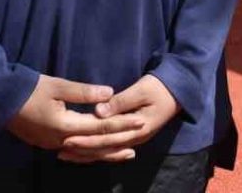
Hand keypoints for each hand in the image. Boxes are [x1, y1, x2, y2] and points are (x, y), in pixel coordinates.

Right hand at [7, 75, 139, 153]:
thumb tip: (110, 94)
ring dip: (107, 151)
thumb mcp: (57, 86)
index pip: (100, 127)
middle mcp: (61, 141)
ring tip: (127, 151)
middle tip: (141, 135)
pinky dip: (91, 152)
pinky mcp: (47, 143)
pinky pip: (76, 151)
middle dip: (120, 140)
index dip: (122, 123)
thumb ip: (84, 92)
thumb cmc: (28, 89)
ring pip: (87, 152)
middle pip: (96, 144)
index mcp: (65, 126)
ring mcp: (53, 144)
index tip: (140, 120)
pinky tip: (100, 150)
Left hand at [58, 74, 179, 163]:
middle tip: (62, 150)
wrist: (179, 90)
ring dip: (88, 153)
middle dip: (83, 149)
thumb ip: (120, 101)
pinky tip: (83, 150)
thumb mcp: (141, 90)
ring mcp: (134, 138)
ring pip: (107, 150)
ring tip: (67, 154)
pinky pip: (111, 146)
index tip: (68, 139)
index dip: (88, 140)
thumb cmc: (160, 87)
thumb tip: (99, 111)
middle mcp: (136, 138)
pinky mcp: (132, 135)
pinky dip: (97, 149)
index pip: (108, 138)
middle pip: (105, 149)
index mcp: (138, 128)